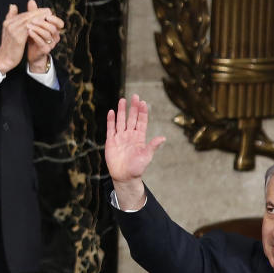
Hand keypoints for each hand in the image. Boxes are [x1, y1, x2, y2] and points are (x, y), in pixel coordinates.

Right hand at [0, 2, 58, 73]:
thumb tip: (13, 5)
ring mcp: (13, 30)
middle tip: (48, 11)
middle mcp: (9, 24)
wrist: (4, 59)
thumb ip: (11, 17)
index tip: (43, 10)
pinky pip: (29, 29)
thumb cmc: (9, 46)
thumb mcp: (9, 30)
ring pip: (29, 21)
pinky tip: (44, 26)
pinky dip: (37, 26)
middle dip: (38, 12)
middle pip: (26, 15)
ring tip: (48, 17)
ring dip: (40, 18)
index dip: (34, 11)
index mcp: (7, 22)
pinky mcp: (18, 38)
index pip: (23, 14)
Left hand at [23, 0, 63, 70]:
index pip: (60, 23)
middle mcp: (55, 37)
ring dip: (37, 29)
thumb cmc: (33, 37)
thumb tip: (31, 1)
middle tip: (32, 19)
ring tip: (28, 25)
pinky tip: (29, 32)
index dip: (55, 19)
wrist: (31, 53)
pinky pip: (41, 42)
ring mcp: (51, 44)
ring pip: (47, 34)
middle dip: (43, 22)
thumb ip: (34, 13)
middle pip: (53, 28)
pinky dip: (35, 36)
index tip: (46, 15)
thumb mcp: (34, 24)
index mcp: (55, 30)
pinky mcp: (45, 50)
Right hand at [105, 95, 164, 209]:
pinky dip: (110, 120)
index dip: (142, 112)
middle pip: (132, 118)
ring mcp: (120, 137)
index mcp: (139, 137)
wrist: (124, 176)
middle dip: (133, 107)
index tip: (143, 102)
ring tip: (122, 100)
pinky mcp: (111, 141)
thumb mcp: (146, 156)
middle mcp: (130, 135)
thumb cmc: (137, 168)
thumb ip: (152, 146)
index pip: (141, 121)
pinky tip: (111, 112)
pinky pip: (110, 128)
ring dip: (121, 111)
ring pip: (121, 121)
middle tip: (135, 96)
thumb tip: (163, 138)